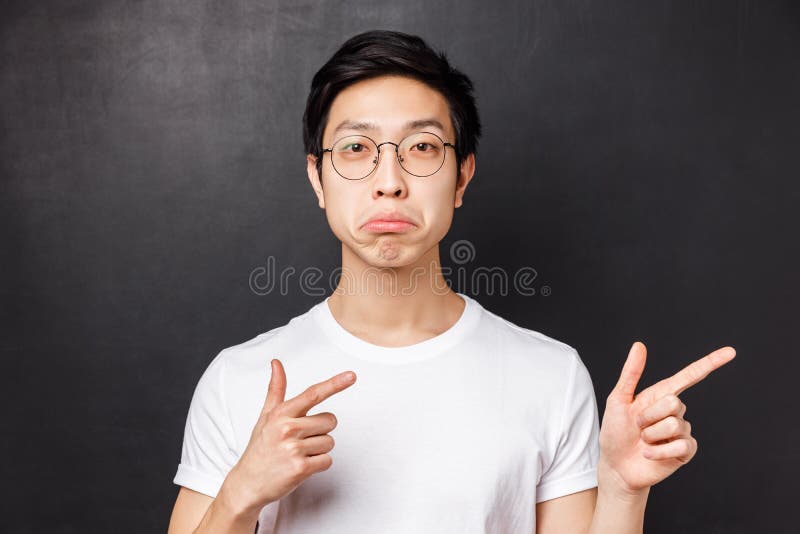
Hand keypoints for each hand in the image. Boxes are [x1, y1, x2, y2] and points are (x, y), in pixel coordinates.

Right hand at [221, 359, 356, 512]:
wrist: (247, 483)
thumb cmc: (260, 448)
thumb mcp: (266, 416)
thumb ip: (276, 389)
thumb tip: (276, 363)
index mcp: (281, 414)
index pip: (313, 394)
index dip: (334, 384)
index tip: (351, 376)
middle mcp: (287, 429)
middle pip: (330, 421)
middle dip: (321, 430)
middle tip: (301, 439)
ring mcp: (294, 449)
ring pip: (330, 442)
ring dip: (319, 450)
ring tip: (298, 454)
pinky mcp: (300, 468)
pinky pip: (327, 461)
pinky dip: (318, 464)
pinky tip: (301, 466)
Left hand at [598, 341, 735, 495]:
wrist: (616, 465)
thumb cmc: (615, 431)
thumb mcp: (618, 399)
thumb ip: (630, 373)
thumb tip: (639, 345)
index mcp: (660, 394)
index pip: (689, 376)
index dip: (710, 363)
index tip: (731, 352)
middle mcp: (675, 411)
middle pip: (674, 402)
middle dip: (649, 416)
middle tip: (637, 426)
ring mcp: (682, 431)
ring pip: (674, 425)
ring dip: (651, 435)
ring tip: (643, 441)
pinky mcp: (685, 451)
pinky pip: (681, 446)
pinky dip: (659, 452)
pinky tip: (649, 454)